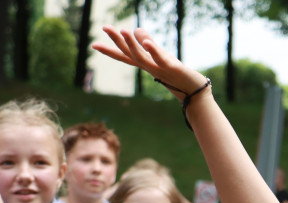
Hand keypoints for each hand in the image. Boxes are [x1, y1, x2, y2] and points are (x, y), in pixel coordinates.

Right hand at [92, 27, 206, 100]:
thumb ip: (148, 43)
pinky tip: (147, 42)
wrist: (194, 91)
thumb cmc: (177, 74)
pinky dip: (153, 50)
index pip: (124, 56)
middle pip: (129, 53)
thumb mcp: (160, 55)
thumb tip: (136, 29)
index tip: (93, 45)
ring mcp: (159, 69)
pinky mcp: (171, 68)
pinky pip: (160, 58)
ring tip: (123, 30)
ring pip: (141, 57)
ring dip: (131, 44)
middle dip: (117, 40)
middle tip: (104, 27)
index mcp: (145, 64)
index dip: (109, 50)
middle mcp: (149, 67)